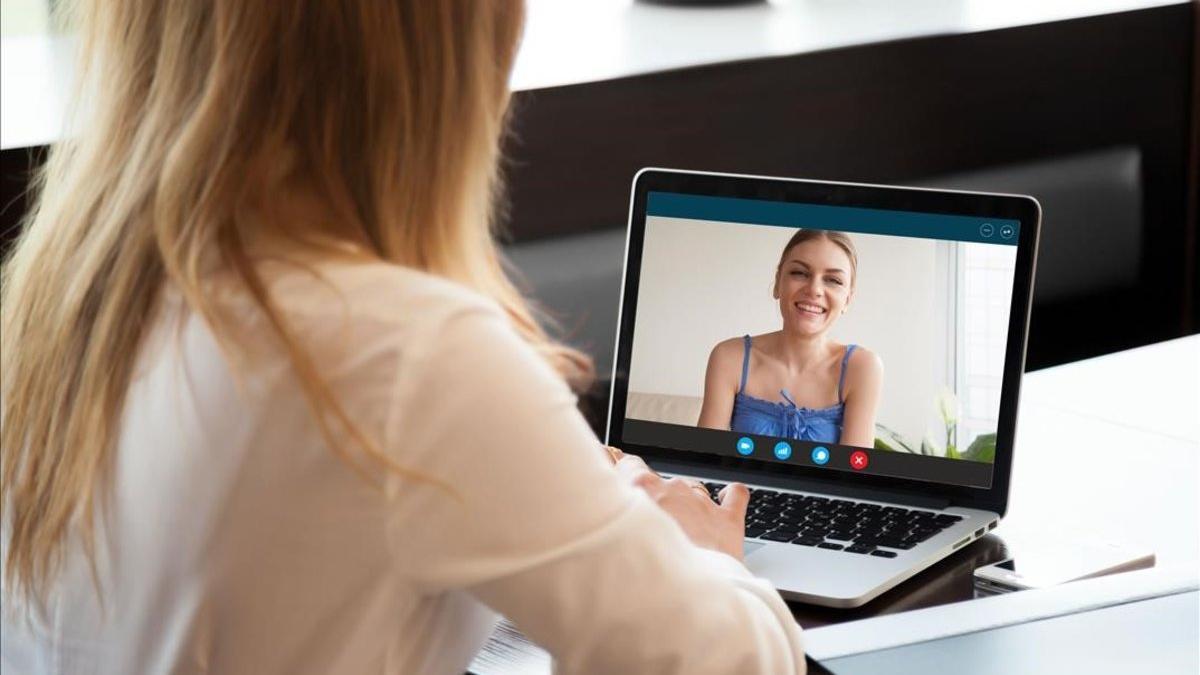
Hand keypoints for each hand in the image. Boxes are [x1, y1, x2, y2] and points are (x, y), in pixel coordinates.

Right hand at [604, 446, 748, 560]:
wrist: (687, 599)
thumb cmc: (647, 574)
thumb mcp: (614, 540)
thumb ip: (611, 516)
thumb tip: (602, 511)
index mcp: (641, 488)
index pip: (628, 464)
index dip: (624, 474)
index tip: (620, 484)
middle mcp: (672, 489)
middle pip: (660, 482)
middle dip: (655, 500)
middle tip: (648, 526)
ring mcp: (701, 502)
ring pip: (691, 490)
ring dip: (685, 505)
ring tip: (679, 534)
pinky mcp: (727, 518)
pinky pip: (734, 494)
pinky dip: (729, 496)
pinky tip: (723, 500)